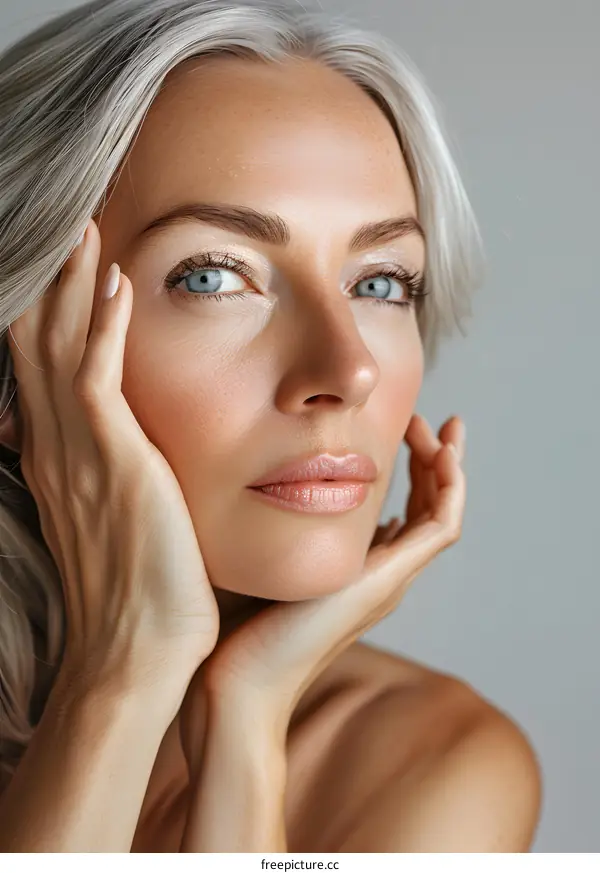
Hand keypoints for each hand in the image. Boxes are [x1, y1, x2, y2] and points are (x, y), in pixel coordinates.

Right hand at [6, 219, 218, 695]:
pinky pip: (100, 381)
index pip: (44, 368)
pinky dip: (105, 329)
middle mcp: (58, 449)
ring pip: (63, 349)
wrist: (136, 655)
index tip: (66, 266)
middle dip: (52, 284)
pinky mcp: (115, 465)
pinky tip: (118, 284)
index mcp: (59, 460)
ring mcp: (81, 455)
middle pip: (40, 345)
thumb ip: (107, 478)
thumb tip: (123, 454)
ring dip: (74, 287)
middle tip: (66, 225)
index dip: (49, 313)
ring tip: (86, 230)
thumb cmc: (137, 594)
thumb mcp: (111, 524)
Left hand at [201, 414, 465, 729]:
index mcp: (354, 567)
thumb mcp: (258, 554)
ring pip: (441, 514)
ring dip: (445, 467)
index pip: (400, 509)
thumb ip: (270, 522)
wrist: (237, 685)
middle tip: (428, 418)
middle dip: (431, 460)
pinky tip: (438, 452)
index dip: (405, 466)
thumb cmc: (231, 626)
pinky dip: (450, 488)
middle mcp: (379, 573)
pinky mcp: (389, 581)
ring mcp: (388, 578)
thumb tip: (255, 479)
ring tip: (441, 427)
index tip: (398, 424)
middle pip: (425, 508)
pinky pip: (442, 527)